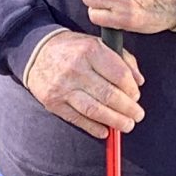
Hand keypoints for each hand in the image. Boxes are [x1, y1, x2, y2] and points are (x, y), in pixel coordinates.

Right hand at [22, 31, 143, 138]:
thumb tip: (139, 81)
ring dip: (115, 121)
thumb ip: (122, 59)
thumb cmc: (74, 49)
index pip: (119, 75)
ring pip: (94, 110)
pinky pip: (77, 119)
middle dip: (128, 109)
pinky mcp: (53, 102)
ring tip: (127, 125)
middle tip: (137, 115)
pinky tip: (105, 131)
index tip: (136, 96)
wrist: (37, 52)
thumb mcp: (98, 43)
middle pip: (109, 95)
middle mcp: (76, 69)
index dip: (132, 90)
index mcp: (90, 50)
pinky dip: (94, 128)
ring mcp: (63, 87)